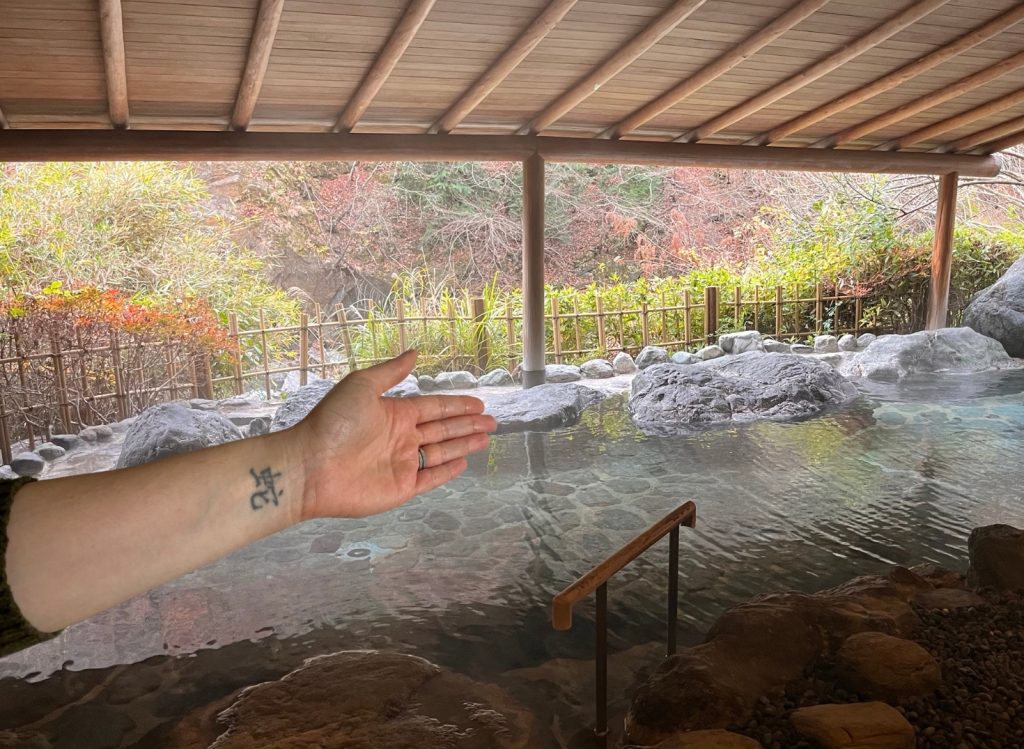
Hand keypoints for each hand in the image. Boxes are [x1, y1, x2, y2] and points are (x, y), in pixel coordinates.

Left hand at [291, 350, 495, 519]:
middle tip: (492, 421)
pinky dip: (447, 471)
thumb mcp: (361, 386)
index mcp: (394, 412)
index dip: (457, 405)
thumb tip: (415, 352)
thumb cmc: (332, 423)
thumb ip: (391, 372)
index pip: (434, 407)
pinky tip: (463, 463)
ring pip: (441, 452)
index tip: (479, 403)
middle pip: (443, 429)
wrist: (310, 466)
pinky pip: (430, 478)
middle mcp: (401, 437)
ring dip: (464, 445)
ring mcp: (401, 463)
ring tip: (485, 439)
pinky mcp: (400, 488)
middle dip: (468, 424)